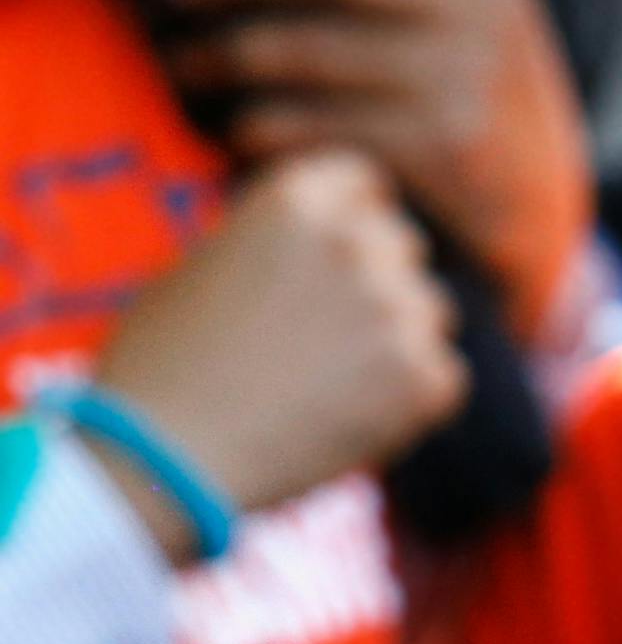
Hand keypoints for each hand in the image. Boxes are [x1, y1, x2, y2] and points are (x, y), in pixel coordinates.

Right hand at [88, 150, 464, 558]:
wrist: (160, 459)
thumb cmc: (161, 369)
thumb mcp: (202, 265)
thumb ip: (277, 240)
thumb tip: (329, 235)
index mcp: (299, 200)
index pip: (364, 184)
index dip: (354, 221)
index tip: (337, 264)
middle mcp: (358, 239)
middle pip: (403, 248)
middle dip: (376, 285)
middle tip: (320, 342)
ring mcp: (399, 306)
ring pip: (429, 314)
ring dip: (394, 344)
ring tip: (319, 390)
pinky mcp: (425, 374)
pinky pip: (440, 379)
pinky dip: (406, 404)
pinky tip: (343, 424)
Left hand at [166, 0, 592, 315]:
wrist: (539, 212)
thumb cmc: (469, 108)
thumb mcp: (459, 24)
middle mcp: (479, 10)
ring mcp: (461, 76)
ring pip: (307, 47)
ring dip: (222, 54)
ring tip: (185, 67)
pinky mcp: (437, 147)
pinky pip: (309, 124)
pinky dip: (256, 126)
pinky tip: (236, 131)